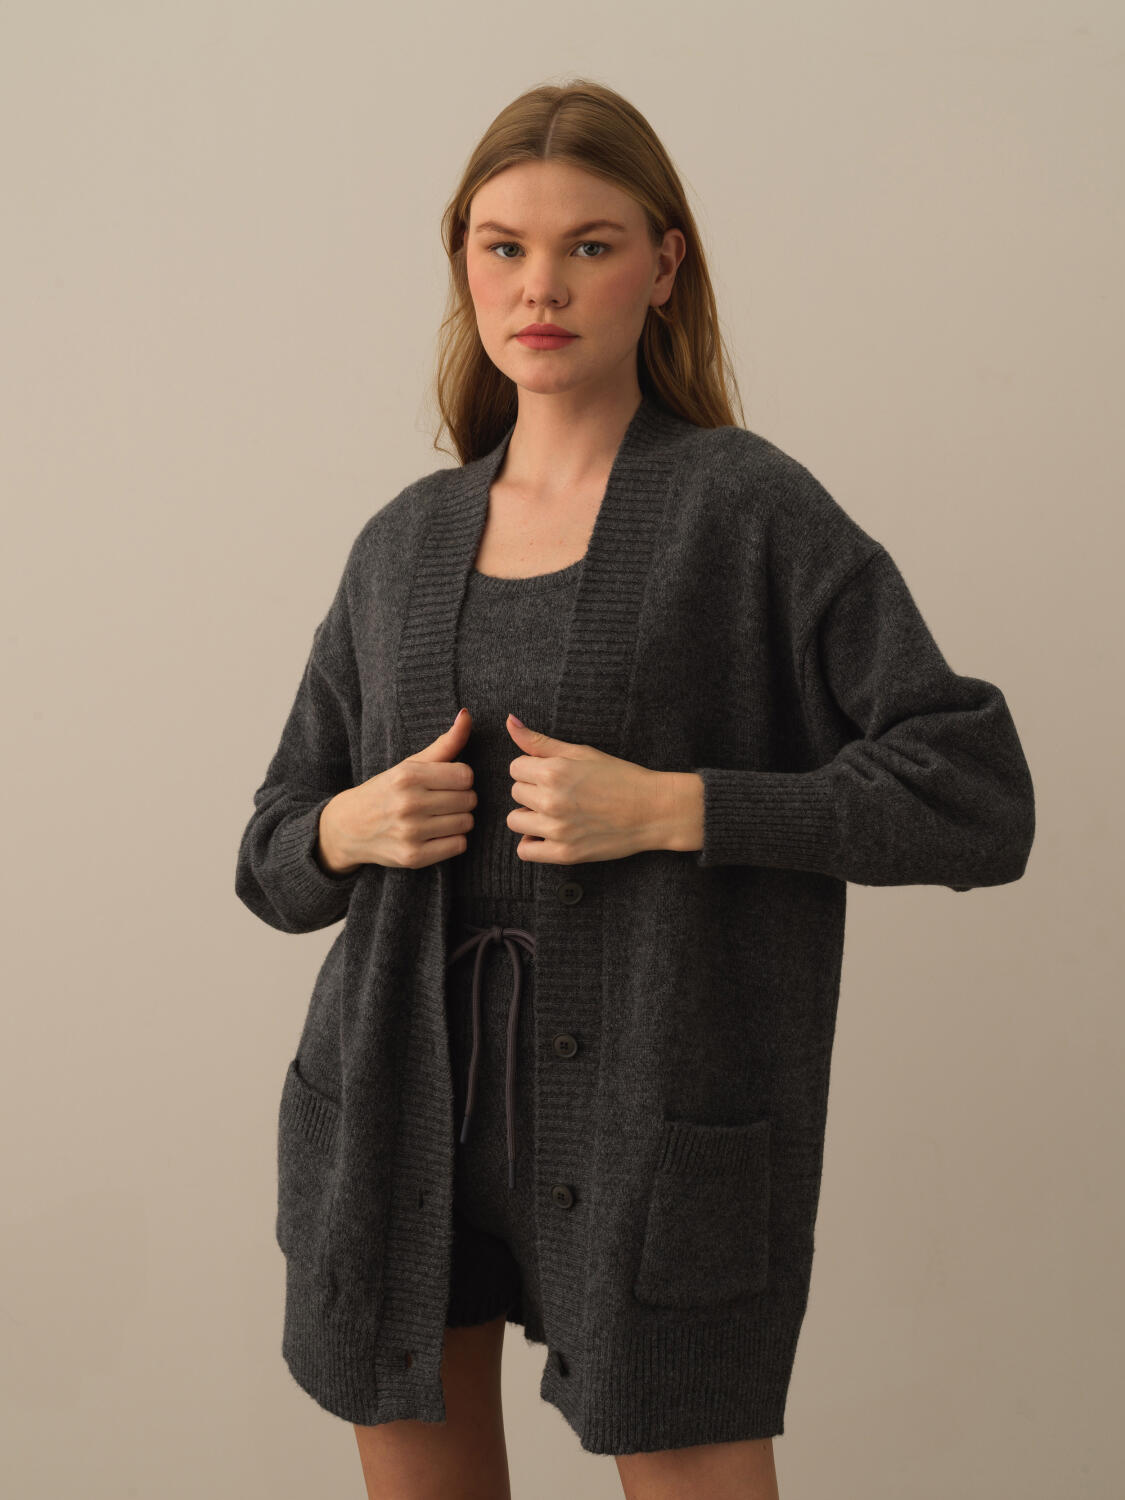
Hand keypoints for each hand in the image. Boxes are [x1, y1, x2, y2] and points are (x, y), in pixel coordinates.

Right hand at [324, 708, 476, 869]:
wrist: (348, 827)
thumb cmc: (386, 790)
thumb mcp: (410, 764)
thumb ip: (445, 743)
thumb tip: (467, 714)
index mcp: (408, 776)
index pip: (465, 775)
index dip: (461, 778)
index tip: (447, 782)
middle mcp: (408, 804)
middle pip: (469, 800)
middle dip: (461, 799)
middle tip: (443, 801)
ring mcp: (410, 833)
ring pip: (467, 823)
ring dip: (459, 820)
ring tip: (440, 817)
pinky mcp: (413, 857)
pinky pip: (459, 846)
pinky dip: (453, 840)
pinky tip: (437, 834)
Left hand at [504, 713, 663, 863]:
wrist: (653, 810)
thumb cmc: (620, 778)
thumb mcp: (581, 752)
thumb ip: (540, 741)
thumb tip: (510, 722)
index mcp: (554, 771)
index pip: (515, 768)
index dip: (533, 769)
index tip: (554, 775)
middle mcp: (551, 800)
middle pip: (515, 792)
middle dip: (532, 791)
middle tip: (561, 793)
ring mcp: (557, 829)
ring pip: (514, 820)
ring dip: (529, 816)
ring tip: (553, 813)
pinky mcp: (564, 853)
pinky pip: (525, 850)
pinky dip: (532, 843)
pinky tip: (548, 834)